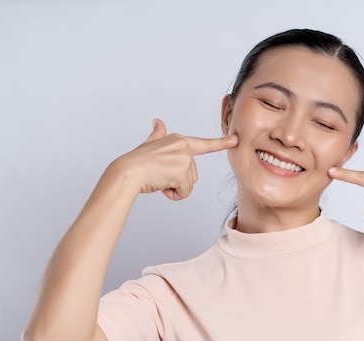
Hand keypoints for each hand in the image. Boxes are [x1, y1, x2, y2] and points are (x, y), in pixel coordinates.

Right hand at [110, 118, 237, 200]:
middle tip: (160, 176)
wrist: (127, 172)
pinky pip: (185, 192)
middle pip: (193, 174)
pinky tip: (162, 187)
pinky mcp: (181, 173)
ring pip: (189, 184)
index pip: (203, 144)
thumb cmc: (136, 161)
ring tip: (159, 180)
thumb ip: (158, 134)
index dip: (221, 143)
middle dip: (178, 180)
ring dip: (175, 188)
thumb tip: (158, 121)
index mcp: (178, 140)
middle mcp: (183, 147)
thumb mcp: (150, 144)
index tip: (236, 140)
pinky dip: (174, 195)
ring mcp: (183, 159)